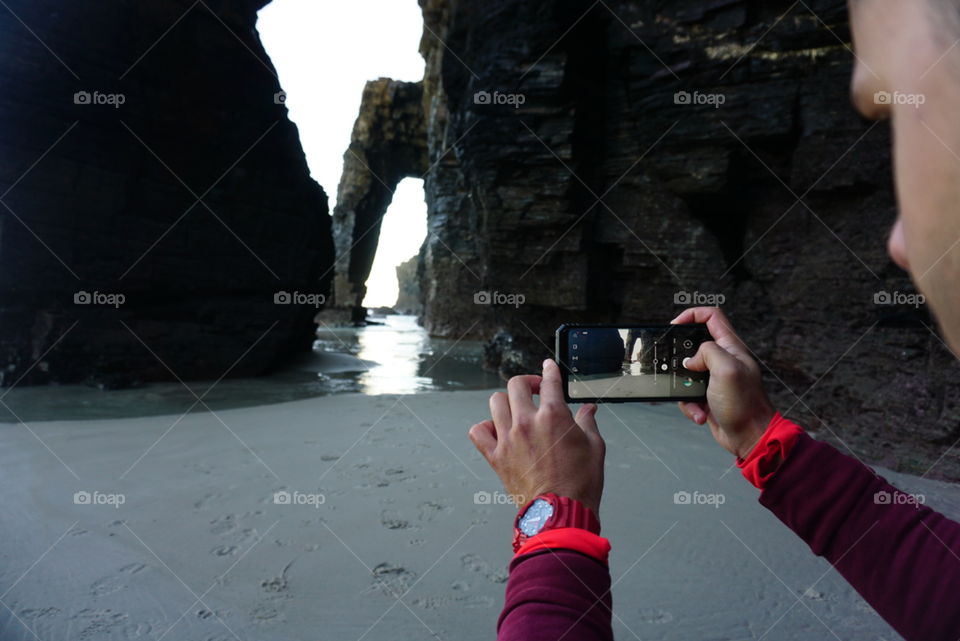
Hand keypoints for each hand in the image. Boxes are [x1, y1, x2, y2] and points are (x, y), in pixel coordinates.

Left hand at [468, 359, 605, 515]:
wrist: (560, 512)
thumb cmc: (579, 483)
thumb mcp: (594, 447)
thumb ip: (588, 423)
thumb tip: (588, 410)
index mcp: (553, 416)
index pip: (549, 382)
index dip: (549, 370)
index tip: (548, 367)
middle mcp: (527, 422)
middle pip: (516, 385)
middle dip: (527, 383)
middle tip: (535, 390)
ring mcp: (508, 438)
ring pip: (496, 402)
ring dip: (507, 401)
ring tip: (516, 409)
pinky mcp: (496, 457)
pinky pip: (478, 432)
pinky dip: (485, 427)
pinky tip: (497, 430)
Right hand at [671, 307, 775, 458]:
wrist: (750, 437)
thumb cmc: (744, 404)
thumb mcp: (726, 369)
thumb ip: (707, 352)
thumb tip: (691, 359)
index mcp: (731, 348)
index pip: (712, 316)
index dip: (692, 315)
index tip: (675, 326)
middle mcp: (723, 360)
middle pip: (694, 344)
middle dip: (681, 357)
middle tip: (678, 367)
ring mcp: (715, 378)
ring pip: (687, 372)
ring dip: (684, 387)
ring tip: (694, 398)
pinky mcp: (708, 396)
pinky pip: (688, 394)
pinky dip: (690, 405)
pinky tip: (700, 413)